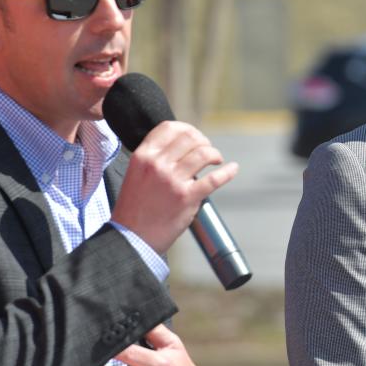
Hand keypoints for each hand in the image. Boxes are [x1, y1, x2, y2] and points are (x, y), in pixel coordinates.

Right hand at [111, 120, 237, 253]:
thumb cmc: (136, 208)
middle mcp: (157, 164)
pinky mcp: (187, 198)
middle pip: (189, 137)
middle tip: (208, 150)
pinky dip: (227, 172)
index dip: (187, 129)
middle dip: (203, 140)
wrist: (133, 238)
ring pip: (203, 153)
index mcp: (143, 156)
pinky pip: (214, 178)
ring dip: (215, 154)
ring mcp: (173, 180)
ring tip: (217, 160)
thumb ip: (155, 159)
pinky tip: (232, 169)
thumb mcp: (137, 174)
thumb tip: (183, 147)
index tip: (195, 137)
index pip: (169, 127)